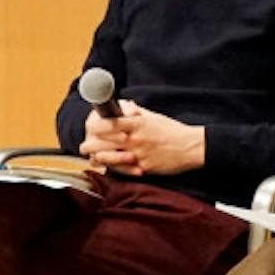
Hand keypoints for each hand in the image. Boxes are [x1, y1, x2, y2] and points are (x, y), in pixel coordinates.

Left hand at [79, 99, 204, 176]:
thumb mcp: (154, 117)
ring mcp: (139, 155)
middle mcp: (136, 139)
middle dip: (92, 145)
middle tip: (83, 147)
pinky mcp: (144, 168)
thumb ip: (136, 112)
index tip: (89, 127)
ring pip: (113, 157)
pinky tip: (108, 168)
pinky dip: (115, 169)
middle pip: (108, 142)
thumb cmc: (172, 131)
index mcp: (138, 124)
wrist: (191, 147)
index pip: (112, 123)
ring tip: (92, 158)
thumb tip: (124, 106)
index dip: (98, 126)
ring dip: (99, 158)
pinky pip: (125, 169)